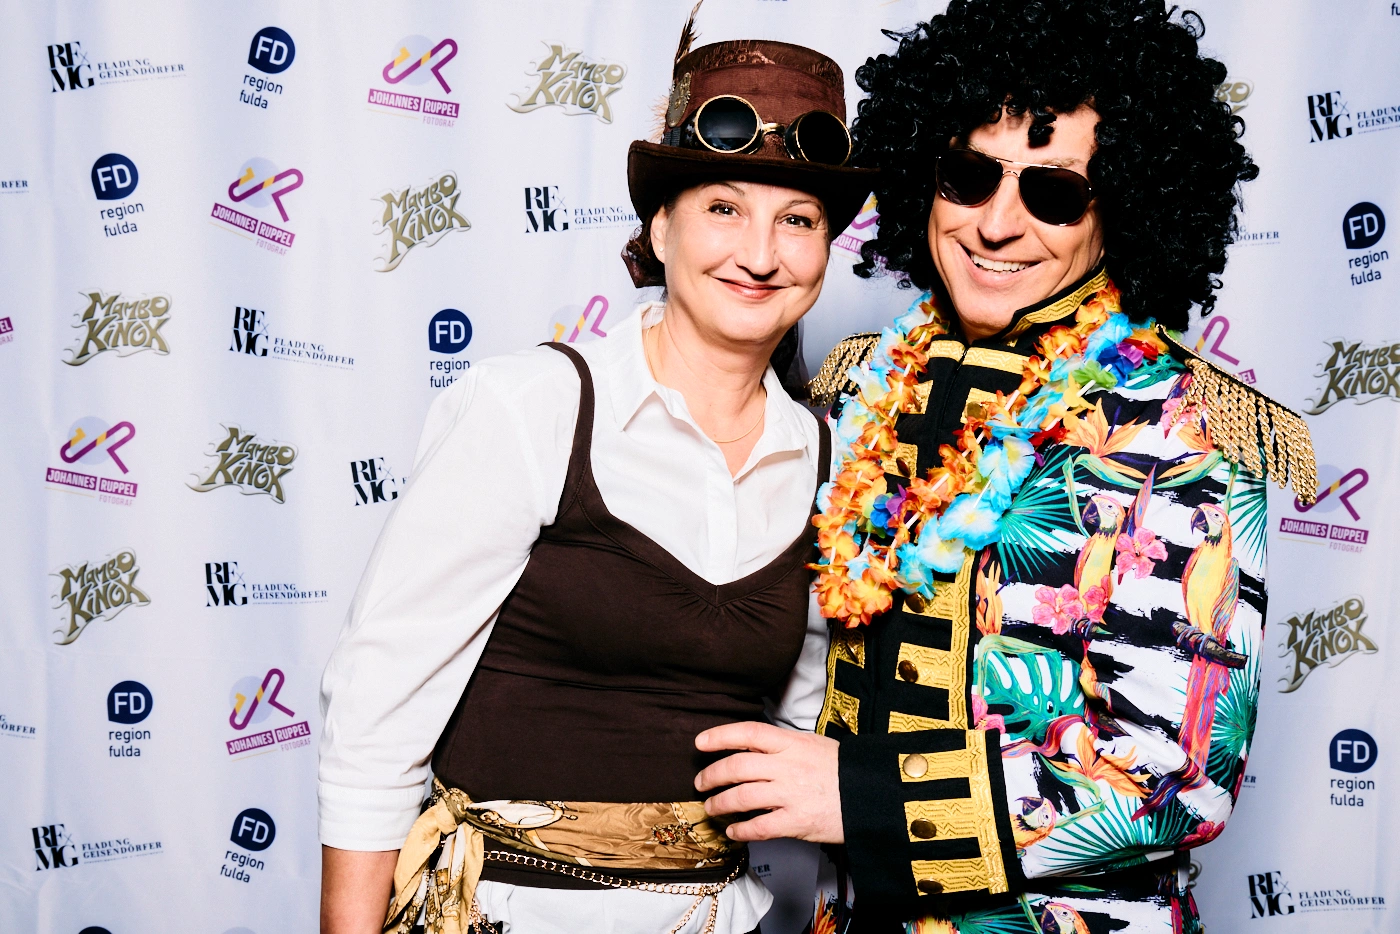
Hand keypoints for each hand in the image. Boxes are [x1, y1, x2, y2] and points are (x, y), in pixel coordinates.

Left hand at [694, 722, 843, 843]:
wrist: (873, 795)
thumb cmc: (844, 771)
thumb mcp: (814, 745)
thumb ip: (782, 746)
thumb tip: (751, 747)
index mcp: (792, 743)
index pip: (748, 732)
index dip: (720, 736)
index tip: (701, 743)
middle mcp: (788, 766)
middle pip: (737, 766)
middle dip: (712, 775)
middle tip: (701, 782)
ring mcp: (791, 794)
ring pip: (742, 796)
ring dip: (720, 803)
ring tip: (712, 807)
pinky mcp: (797, 822)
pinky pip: (760, 827)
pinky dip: (741, 830)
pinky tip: (734, 831)